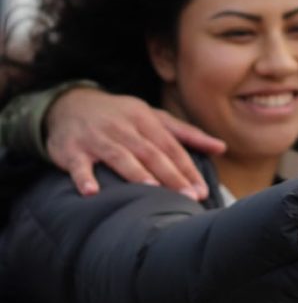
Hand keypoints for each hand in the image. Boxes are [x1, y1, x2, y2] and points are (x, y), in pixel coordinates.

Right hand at [45, 87, 221, 198]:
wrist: (70, 105)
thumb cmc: (121, 117)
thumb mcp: (152, 117)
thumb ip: (185, 134)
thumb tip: (221, 147)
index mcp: (145, 119)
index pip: (170, 147)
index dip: (187, 168)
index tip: (202, 190)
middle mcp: (123, 127)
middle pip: (150, 153)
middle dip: (170, 175)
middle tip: (187, 197)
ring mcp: (96, 138)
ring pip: (119, 156)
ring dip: (135, 173)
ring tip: (151, 190)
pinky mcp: (71, 150)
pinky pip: (78, 165)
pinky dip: (84, 177)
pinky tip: (91, 192)